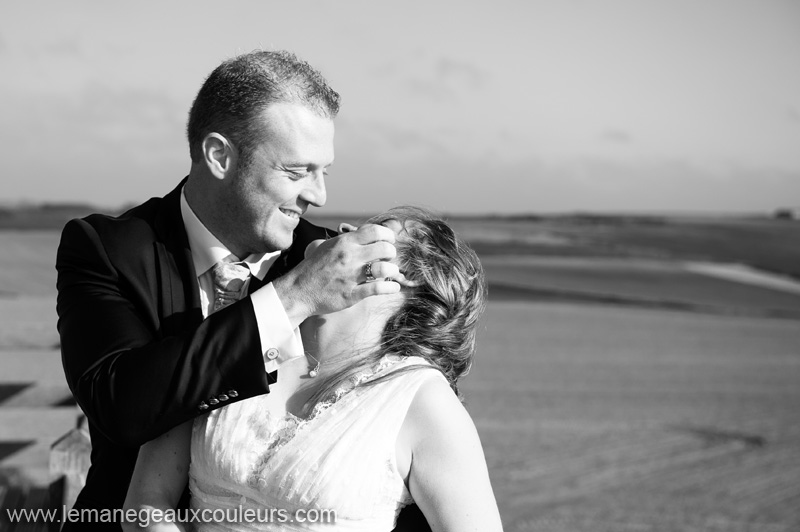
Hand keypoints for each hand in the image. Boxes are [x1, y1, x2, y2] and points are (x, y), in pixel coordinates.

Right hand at [274, 223, 401, 326]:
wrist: (297, 290)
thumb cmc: (315, 268)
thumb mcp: (329, 246)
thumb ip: (349, 239)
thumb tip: (368, 232)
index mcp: (344, 242)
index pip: (375, 230)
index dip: (388, 235)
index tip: (389, 241)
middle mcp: (349, 257)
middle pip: (385, 248)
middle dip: (392, 253)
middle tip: (389, 258)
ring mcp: (350, 276)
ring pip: (384, 269)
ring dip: (392, 271)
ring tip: (390, 273)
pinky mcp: (351, 295)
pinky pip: (378, 289)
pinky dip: (391, 288)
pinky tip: (393, 287)